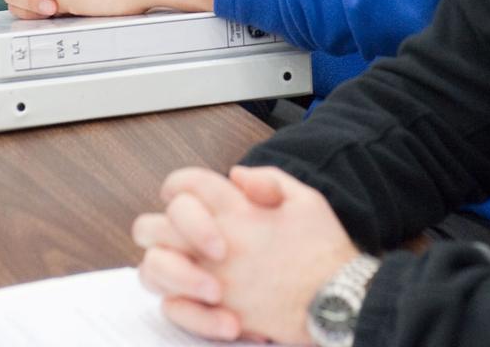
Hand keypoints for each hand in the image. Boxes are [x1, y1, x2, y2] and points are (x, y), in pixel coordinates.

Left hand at [133, 166, 359, 343]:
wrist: (338, 301)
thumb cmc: (324, 251)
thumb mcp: (305, 198)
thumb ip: (268, 178)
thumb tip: (235, 174)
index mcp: (236, 209)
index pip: (182, 184)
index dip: (179, 188)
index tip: (190, 200)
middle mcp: (217, 242)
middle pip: (151, 226)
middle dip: (159, 227)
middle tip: (178, 236)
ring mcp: (212, 279)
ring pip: (152, 268)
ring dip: (162, 265)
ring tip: (185, 268)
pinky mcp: (217, 313)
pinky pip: (170, 307)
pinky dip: (175, 303)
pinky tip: (197, 298)